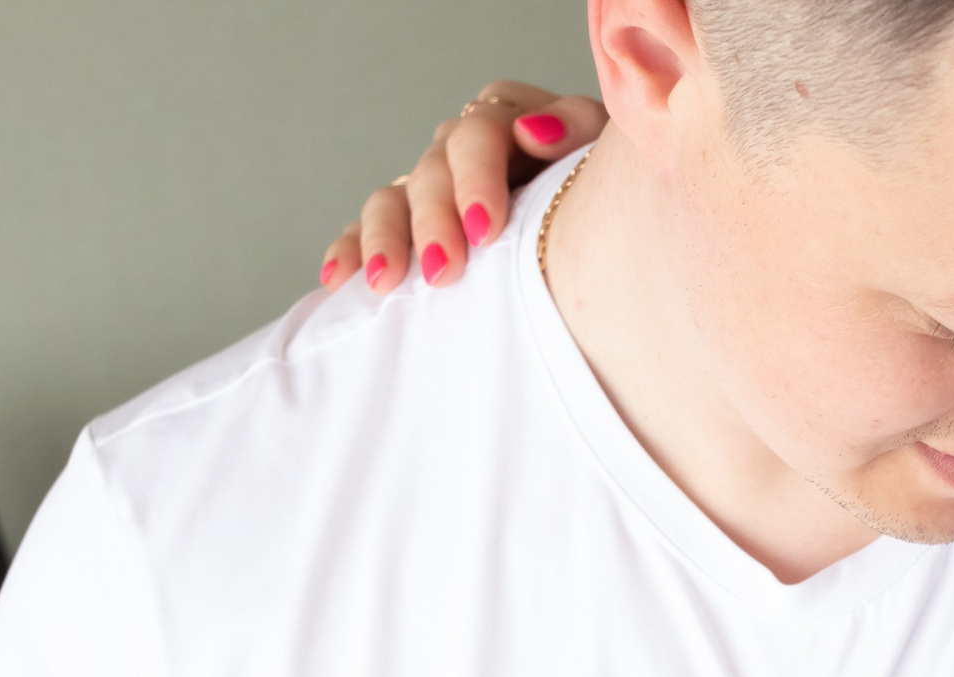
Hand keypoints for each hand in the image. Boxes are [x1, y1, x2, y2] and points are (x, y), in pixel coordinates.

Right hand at [319, 81, 604, 294]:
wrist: (609, 222)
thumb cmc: (613, 186)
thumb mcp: (604, 150)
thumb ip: (575, 129)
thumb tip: (531, 132)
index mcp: (510, 116)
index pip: (480, 132)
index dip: (477, 178)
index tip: (485, 228)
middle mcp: (464, 146)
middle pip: (433, 170)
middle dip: (435, 222)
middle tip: (445, 270)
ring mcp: (435, 183)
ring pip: (393, 199)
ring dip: (386, 240)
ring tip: (386, 283)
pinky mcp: (413, 220)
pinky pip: (369, 229)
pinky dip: (352, 251)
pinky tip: (340, 280)